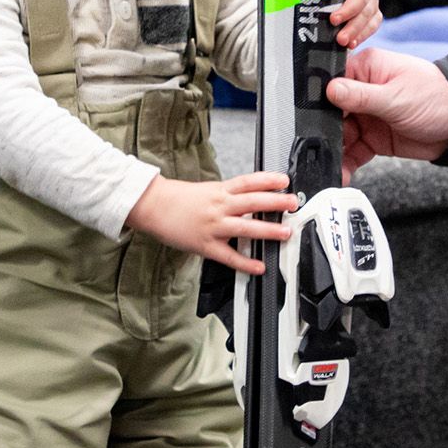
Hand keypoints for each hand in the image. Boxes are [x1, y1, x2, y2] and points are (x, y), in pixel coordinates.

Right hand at [127, 172, 297, 275]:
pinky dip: (245, 263)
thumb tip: (250, 197)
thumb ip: (228, 195)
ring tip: (285, 233)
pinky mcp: (206, 245)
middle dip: (276, 203)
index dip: (268, 180)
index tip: (285, 180)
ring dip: (268, 230)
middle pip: (252, 202)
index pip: (248, 182)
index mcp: (220, 191)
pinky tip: (259, 266)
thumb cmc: (178, 199)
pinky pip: (229, 256)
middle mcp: (219, 206)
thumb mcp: (207, 190)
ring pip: (245, 228)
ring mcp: (213, 226)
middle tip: (293, 203)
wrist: (153, 207)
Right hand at [325, 49, 447, 180]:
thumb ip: (360, 96)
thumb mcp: (395, 97)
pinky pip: (353, 151)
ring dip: (334, 151)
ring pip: (340, 135)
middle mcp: (363, 91)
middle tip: (317, 149)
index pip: (332, 83)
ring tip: (329, 166)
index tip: (312, 121)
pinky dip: (346, 162)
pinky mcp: (374, 137)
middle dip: (324, 132)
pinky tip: (341, 173)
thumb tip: (330, 89)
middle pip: (332, 112)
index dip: (320, 103)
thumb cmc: (436, 98)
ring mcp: (368, 115)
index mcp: (367, 70)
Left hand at [330, 0, 381, 47]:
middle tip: (334, 20)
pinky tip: (350, 44)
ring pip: (368, 13)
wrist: (320, 11)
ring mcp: (371, 2)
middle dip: (349, 9)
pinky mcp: (373, 18)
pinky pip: (371, 27)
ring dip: (354, 27)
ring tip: (341, 39)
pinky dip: (360, 36)